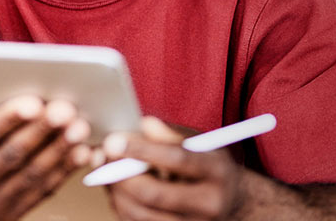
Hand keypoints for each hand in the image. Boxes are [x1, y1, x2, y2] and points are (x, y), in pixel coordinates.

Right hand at [0, 95, 92, 220]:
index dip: (7, 119)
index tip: (31, 102)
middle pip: (13, 155)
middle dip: (42, 131)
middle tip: (66, 109)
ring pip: (32, 174)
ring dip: (58, 150)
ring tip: (80, 128)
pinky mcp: (9, 214)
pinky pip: (40, 193)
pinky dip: (63, 173)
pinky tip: (81, 154)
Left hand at [102, 117, 245, 220]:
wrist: (233, 204)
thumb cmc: (212, 168)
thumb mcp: (203, 144)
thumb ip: (172, 134)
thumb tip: (143, 124)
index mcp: (218, 173)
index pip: (178, 160)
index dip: (142, 150)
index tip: (114, 140)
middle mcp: (209, 204)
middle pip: (155, 194)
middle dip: (121, 176)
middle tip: (102, 159)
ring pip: (142, 216)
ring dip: (116, 193)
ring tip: (106, 172)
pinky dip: (122, 208)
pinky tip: (118, 191)